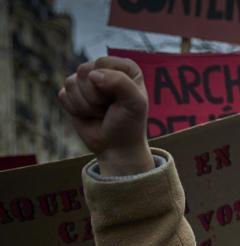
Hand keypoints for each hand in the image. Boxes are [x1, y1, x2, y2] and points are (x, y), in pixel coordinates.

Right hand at [58, 57, 151, 176]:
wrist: (116, 147)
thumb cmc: (129, 124)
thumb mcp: (135, 103)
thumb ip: (120, 82)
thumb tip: (92, 75)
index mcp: (125, 68)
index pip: (103, 63)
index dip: (109, 83)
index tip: (121, 99)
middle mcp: (104, 70)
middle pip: (84, 71)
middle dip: (95, 96)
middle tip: (109, 108)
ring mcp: (85, 81)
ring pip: (71, 82)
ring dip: (86, 105)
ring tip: (100, 112)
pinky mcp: (71, 94)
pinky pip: (63, 95)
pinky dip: (76, 109)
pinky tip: (88, 115)